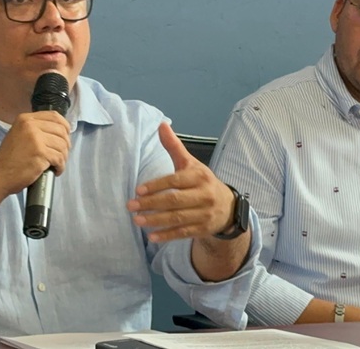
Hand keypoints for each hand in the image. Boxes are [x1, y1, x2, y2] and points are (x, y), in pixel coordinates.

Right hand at [0, 111, 70, 196]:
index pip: (54, 116)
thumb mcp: (18, 134)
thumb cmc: (9, 159)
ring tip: (57, 164)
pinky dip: (60, 166)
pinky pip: (59, 158)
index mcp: (26, 119)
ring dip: (63, 157)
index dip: (65, 126)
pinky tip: (55, 170)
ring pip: (62, 145)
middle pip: (61, 131)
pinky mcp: (40, 153)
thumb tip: (58, 131)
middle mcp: (30, 126)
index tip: (66, 136)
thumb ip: (35, 129)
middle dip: (66, 144)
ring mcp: (35, 139)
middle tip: (62, 154)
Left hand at [127, 122, 234, 242]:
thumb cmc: (202, 182)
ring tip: (137, 220)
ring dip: (156, 221)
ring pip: (178, 218)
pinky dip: (167, 235)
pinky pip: (183, 233)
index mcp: (200, 176)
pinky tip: (151, 236)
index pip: (176, 181)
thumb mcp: (190, 164)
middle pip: (175, 201)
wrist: (228, 207)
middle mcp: (205, 195)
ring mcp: (205, 214)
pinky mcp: (203, 229)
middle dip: (151, 204)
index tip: (138, 190)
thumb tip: (161, 125)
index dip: (157, 186)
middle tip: (131, 206)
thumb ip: (174, 147)